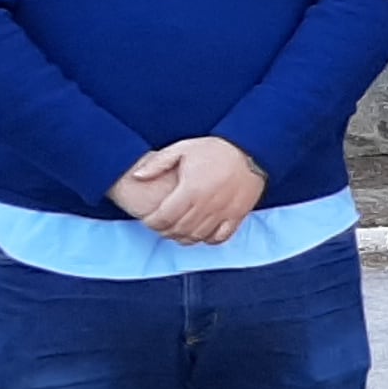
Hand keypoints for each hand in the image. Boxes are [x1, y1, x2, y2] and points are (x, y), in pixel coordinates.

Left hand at [116, 135, 264, 246]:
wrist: (251, 150)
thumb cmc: (215, 149)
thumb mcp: (182, 149)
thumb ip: (157, 163)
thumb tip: (136, 177)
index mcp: (190, 190)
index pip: (164, 217)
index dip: (151, 223)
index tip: (148, 220)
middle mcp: (207, 205)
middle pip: (178, 230)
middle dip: (164, 231)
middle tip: (159, 226)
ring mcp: (223, 212)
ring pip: (197, 236)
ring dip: (182, 238)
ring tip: (176, 231)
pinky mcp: (237, 215)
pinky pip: (219, 237)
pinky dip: (207, 239)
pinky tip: (200, 233)